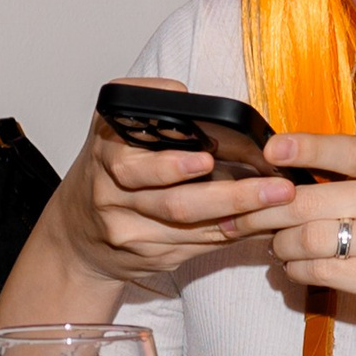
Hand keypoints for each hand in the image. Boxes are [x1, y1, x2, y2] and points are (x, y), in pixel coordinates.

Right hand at [59, 78, 299, 284]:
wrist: (77, 234)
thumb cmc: (109, 169)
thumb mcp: (117, 127)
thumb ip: (149, 107)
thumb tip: (191, 98)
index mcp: (106, 151)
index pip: (134, 160)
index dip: (172, 164)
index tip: (206, 158)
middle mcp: (112, 195)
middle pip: (174, 202)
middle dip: (230, 195)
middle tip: (273, 188)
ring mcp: (129, 232)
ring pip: (191, 228)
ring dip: (242, 216)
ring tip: (279, 202)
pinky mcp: (148, 256)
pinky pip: (198, 246)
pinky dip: (233, 233)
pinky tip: (263, 223)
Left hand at [222, 132, 355, 355]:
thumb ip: (350, 182)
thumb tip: (278, 174)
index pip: (346, 149)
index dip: (304, 148)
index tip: (269, 150)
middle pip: (312, 200)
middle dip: (266, 211)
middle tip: (241, 218)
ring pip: (311, 237)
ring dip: (281, 246)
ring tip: (277, 248)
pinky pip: (323, 270)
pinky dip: (298, 270)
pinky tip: (297, 269)